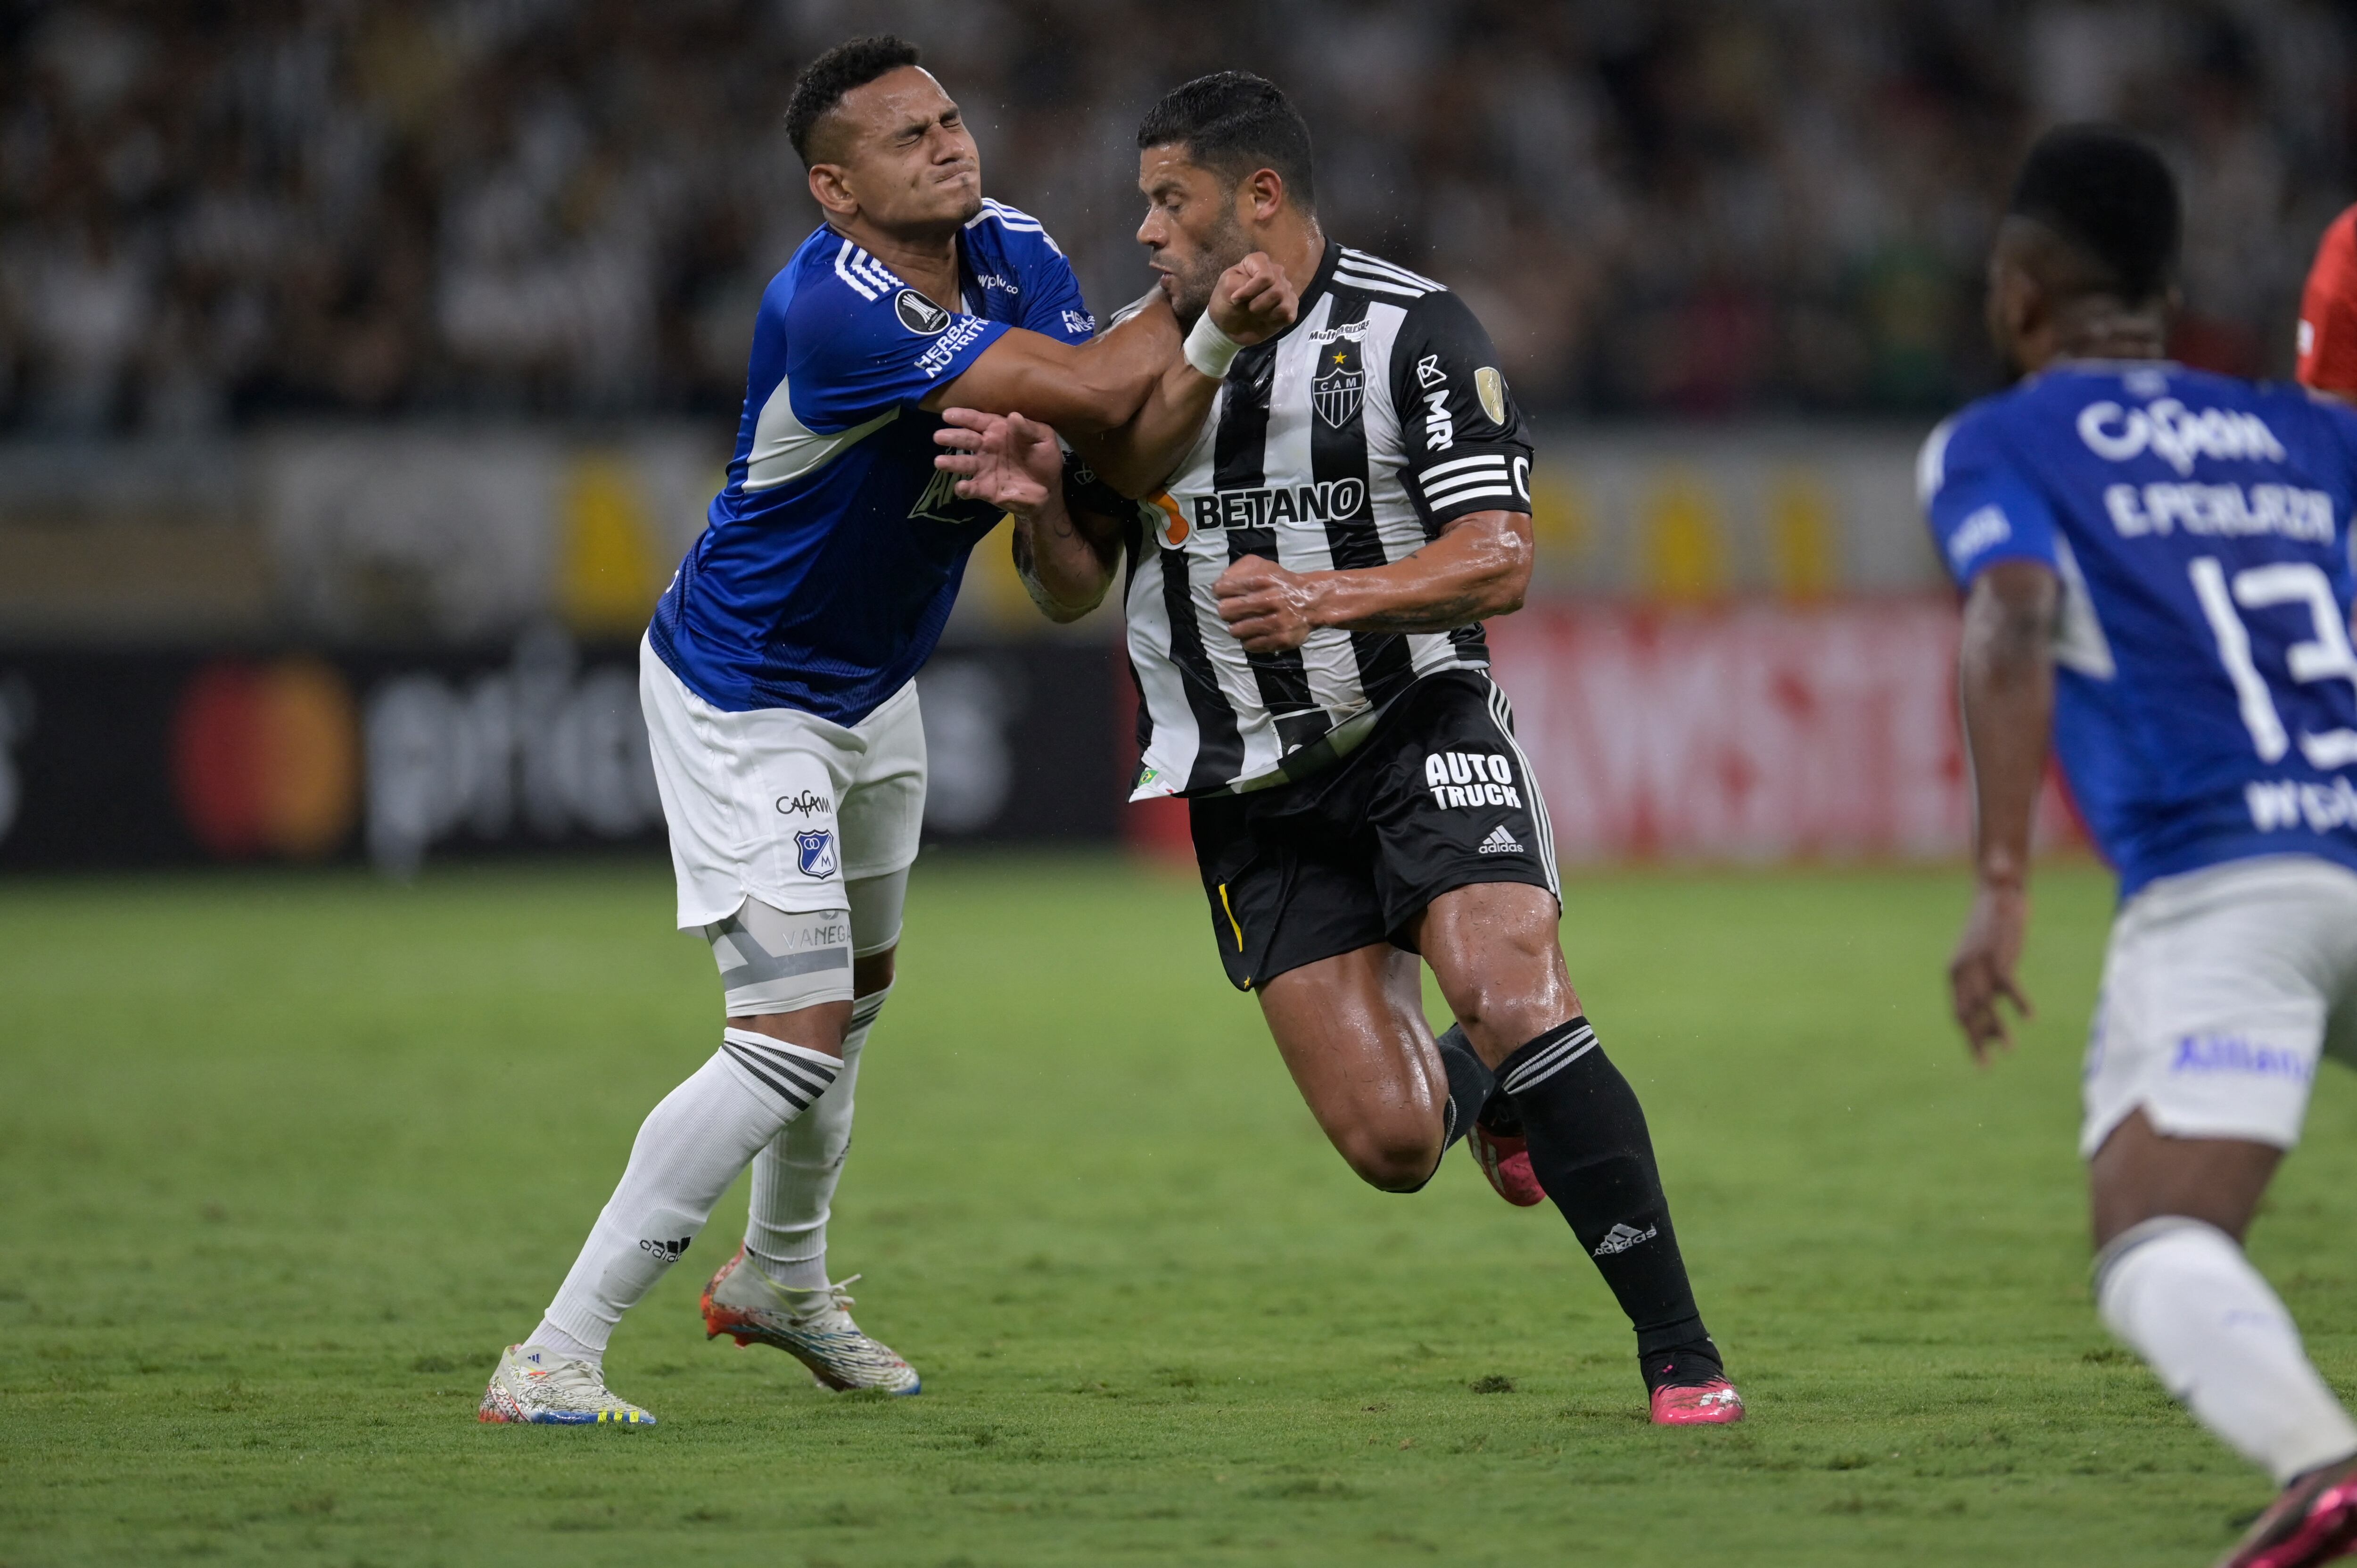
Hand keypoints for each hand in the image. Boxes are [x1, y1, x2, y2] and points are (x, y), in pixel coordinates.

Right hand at [933, 408, 1061, 516]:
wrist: (1049, 491)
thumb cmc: (1044, 459)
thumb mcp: (1044, 439)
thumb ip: (1029, 429)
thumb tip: (1013, 416)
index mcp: (998, 431)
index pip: (978, 421)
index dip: (963, 417)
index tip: (947, 415)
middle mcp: (987, 448)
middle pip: (966, 440)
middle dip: (952, 437)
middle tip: (939, 436)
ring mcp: (984, 469)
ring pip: (964, 463)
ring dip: (951, 463)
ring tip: (939, 462)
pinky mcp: (986, 489)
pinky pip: (972, 488)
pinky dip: (965, 488)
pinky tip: (961, 487)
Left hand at [1208, 252, 1296, 345]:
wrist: (1229, 326)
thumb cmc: (1226, 302)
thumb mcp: (1226, 287)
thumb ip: (1240, 281)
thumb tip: (1256, 290)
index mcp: (1259, 261)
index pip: (1265, 275)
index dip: (1250, 290)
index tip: (1236, 299)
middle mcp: (1276, 272)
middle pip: (1277, 289)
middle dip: (1257, 303)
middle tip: (1247, 308)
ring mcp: (1285, 290)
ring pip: (1283, 301)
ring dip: (1265, 312)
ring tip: (1256, 313)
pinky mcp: (1290, 307)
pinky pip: (1288, 314)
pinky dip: (1274, 321)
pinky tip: (1266, 319)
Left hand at [1214, 553, 1324, 652]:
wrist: (1313, 601)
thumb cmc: (1282, 582)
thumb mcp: (1263, 566)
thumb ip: (1239, 570)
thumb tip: (1219, 584)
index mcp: (1262, 580)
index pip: (1223, 589)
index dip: (1219, 592)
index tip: (1224, 595)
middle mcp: (1269, 601)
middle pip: (1225, 611)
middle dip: (1226, 611)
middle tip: (1233, 611)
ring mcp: (1275, 623)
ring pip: (1236, 630)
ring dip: (1236, 627)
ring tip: (1244, 622)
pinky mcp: (1280, 640)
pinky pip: (1250, 645)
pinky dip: (1248, 640)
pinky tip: (1255, 632)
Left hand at [1948, 880, 2033, 1065]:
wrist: (1996, 892)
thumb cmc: (1992, 928)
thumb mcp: (1982, 958)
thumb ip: (1984, 986)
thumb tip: (1989, 1018)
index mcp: (1954, 972)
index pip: (1958, 1011)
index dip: (1969, 1034)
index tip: (1979, 1055)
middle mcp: (1962, 970)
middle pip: (1967, 1014)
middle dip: (1975, 1042)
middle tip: (1984, 1067)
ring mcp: (1979, 964)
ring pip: (1986, 1005)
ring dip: (1997, 1029)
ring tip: (2008, 1050)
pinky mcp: (1999, 955)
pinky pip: (2009, 985)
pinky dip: (2019, 1002)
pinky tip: (2031, 1017)